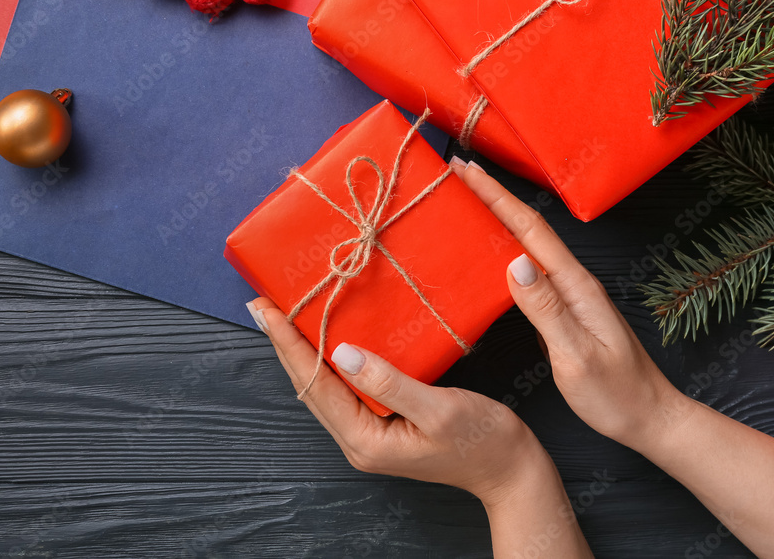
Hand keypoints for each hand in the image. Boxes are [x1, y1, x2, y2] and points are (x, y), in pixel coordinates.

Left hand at [246, 296, 550, 505]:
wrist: (511, 470)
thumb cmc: (483, 441)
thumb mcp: (438, 409)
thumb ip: (389, 382)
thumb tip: (341, 352)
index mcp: (365, 440)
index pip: (315, 384)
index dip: (289, 344)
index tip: (267, 309)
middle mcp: (358, 440)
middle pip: (310, 386)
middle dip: (285, 344)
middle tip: (263, 304)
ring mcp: (369, 434)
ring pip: (325, 386)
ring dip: (303, 350)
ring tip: (284, 316)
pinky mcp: (383, 424)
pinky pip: (346, 388)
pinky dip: (330, 359)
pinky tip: (327, 338)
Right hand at [452, 159, 691, 453]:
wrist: (649, 417)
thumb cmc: (616, 394)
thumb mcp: (578, 357)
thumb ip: (547, 311)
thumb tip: (516, 264)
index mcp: (576, 286)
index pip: (530, 230)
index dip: (497, 196)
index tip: (466, 169)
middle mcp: (573, 282)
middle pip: (528, 227)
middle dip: (493, 195)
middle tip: (458, 170)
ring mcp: (570, 295)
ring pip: (527, 245)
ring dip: (499, 217)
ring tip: (467, 198)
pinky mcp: (564, 310)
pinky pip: (530, 270)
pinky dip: (507, 248)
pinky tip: (492, 252)